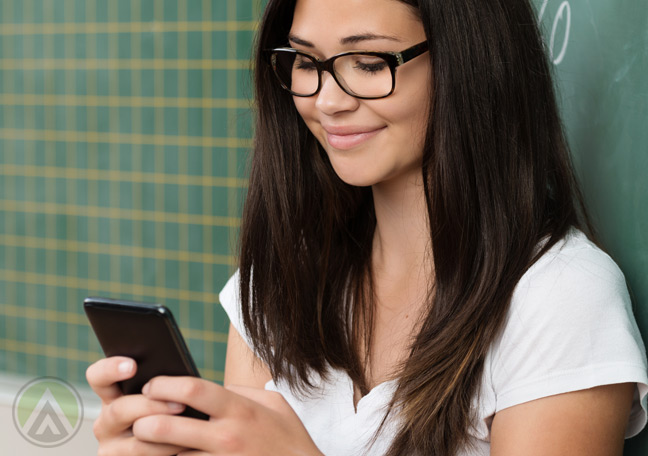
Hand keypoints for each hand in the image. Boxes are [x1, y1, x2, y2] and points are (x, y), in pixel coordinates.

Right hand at [86, 357, 189, 454]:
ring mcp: (111, 449)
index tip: (133, 365)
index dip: (111, 369)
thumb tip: (178, 374)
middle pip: (119, 410)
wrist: (178, 446)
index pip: (98, 377)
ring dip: (166, 436)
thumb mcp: (162, 397)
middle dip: (152, 406)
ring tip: (191, 428)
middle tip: (180, 405)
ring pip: (135, 444)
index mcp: (112, 396)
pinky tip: (186, 446)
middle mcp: (106, 423)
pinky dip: (168, 453)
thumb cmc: (172, 413)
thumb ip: (161, 386)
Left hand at [132, 376, 323, 455]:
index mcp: (239, 410)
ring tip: (143, 443)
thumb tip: (212, 388)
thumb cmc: (288, 438)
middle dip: (144, 421)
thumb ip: (240, 393)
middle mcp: (227, 437)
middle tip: (136, 419)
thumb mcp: (273, 404)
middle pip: (169, 426)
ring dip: (153, 451)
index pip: (193, 389)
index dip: (165, 384)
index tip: (151, 385)